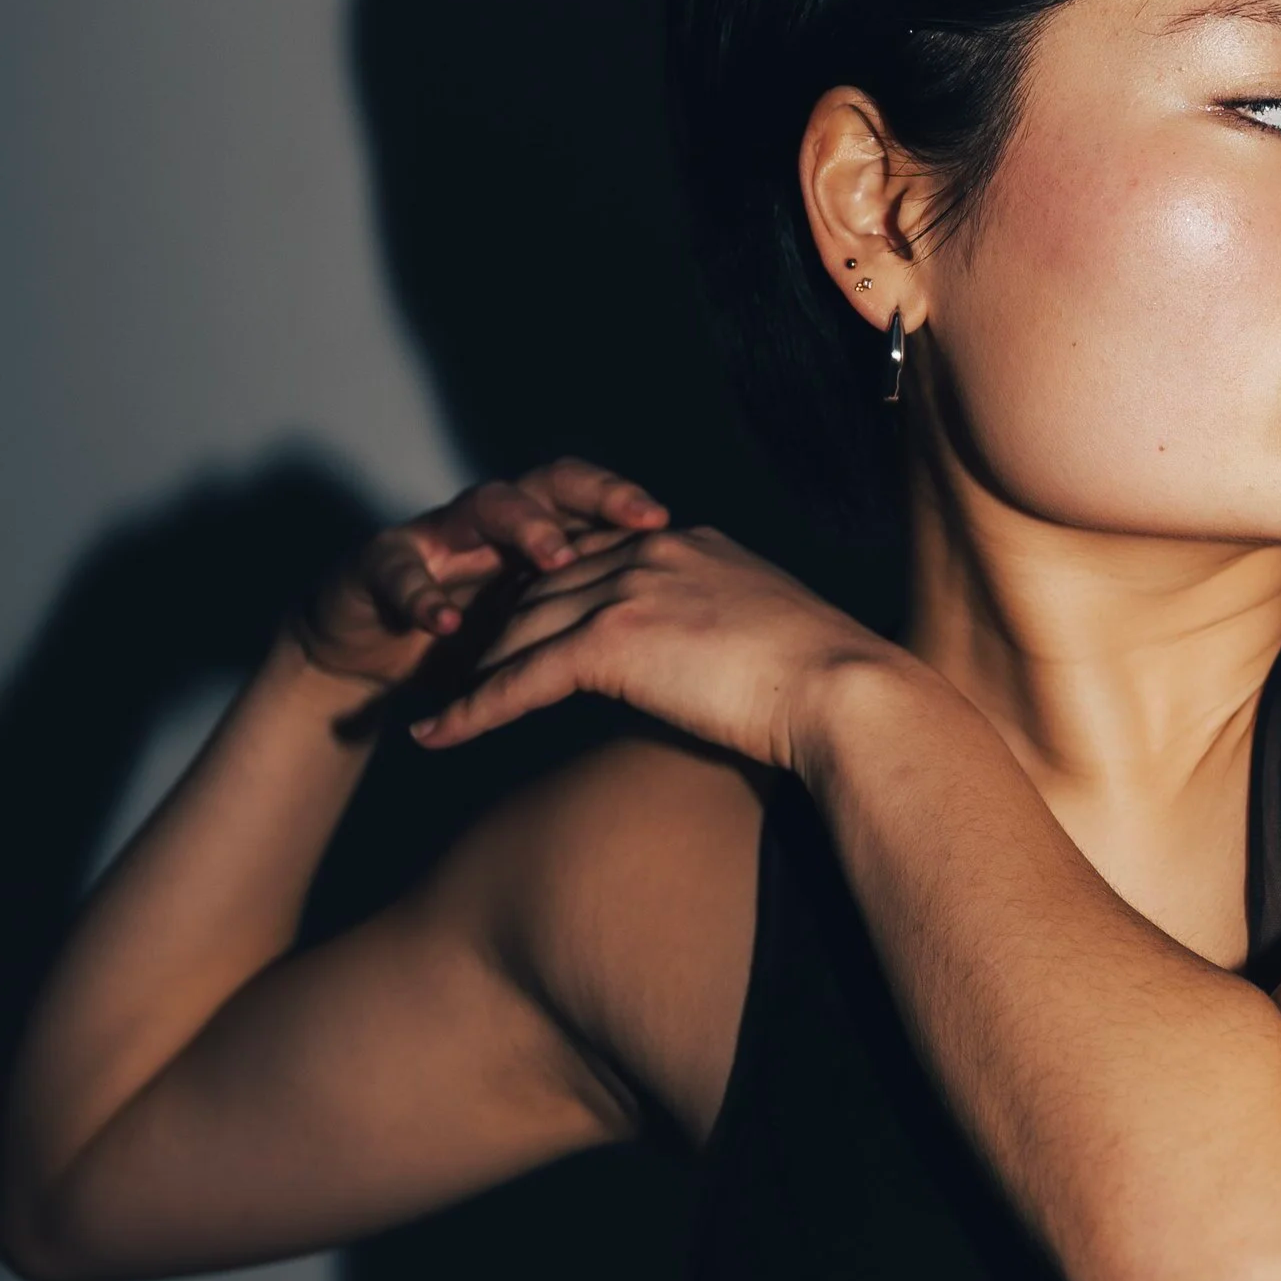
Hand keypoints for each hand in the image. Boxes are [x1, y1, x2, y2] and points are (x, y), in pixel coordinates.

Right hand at [288, 459, 670, 697]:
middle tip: (637, 522)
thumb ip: (586, 627)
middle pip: (550, 484)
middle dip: (595, 496)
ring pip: (483, 505)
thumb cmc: (465, 637)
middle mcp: (491, 519)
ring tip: (557, 560)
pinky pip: (402, 568)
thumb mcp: (531, 631)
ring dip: (524, 528)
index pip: (591, 499)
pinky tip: (447, 623)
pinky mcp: (381, 563)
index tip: (675, 525)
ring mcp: (437, 532)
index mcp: (534, 529)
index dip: (629, 504)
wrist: (366, 645)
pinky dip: (425, 595)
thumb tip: (661, 652)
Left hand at [406, 521, 896, 772]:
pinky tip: (436, 736)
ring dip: (473, 669)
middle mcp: (649, 552)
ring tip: (435, 706)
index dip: (549, 592)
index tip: (518, 625)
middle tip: (458, 667)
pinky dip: (472, 709)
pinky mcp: (611, 642)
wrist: (846, 689)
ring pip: (522, 628)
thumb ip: (726, 629)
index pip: (593, 558)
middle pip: (545, 586)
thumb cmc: (831, 681)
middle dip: (497, 626)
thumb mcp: (772, 632)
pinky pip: (520, 678)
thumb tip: (717, 667)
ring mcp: (627, 590)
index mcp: (687, 544)